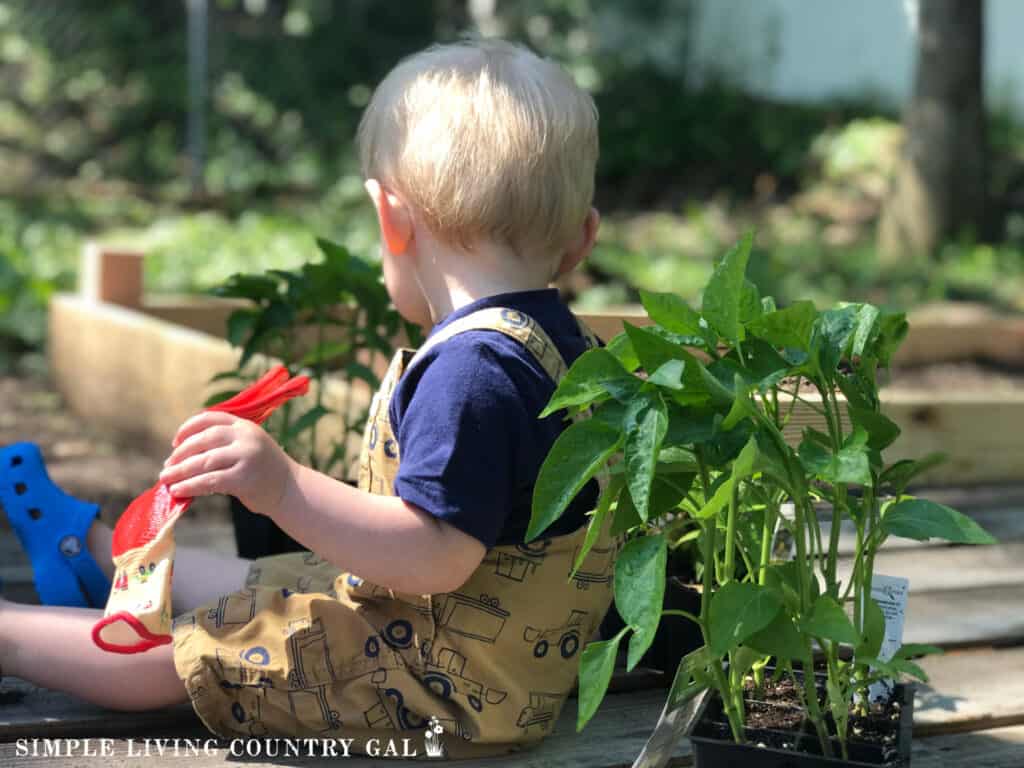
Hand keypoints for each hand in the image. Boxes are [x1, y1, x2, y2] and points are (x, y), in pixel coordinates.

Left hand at [157, 412, 293, 515]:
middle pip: (203, 440)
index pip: (209, 418)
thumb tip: (182, 454)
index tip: (175, 442)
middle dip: (180, 454)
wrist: (290, 489)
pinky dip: (190, 486)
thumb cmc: (263, 470)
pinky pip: (209, 481)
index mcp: (244, 425)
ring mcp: (245, 457)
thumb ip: (223, 443)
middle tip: (167, 466)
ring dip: (180, 471)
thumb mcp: (248, 446)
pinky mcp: (243, 478)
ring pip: (203, 462)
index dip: (187, 429)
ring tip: (166, 479)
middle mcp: (245, 437)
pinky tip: (178, 491)